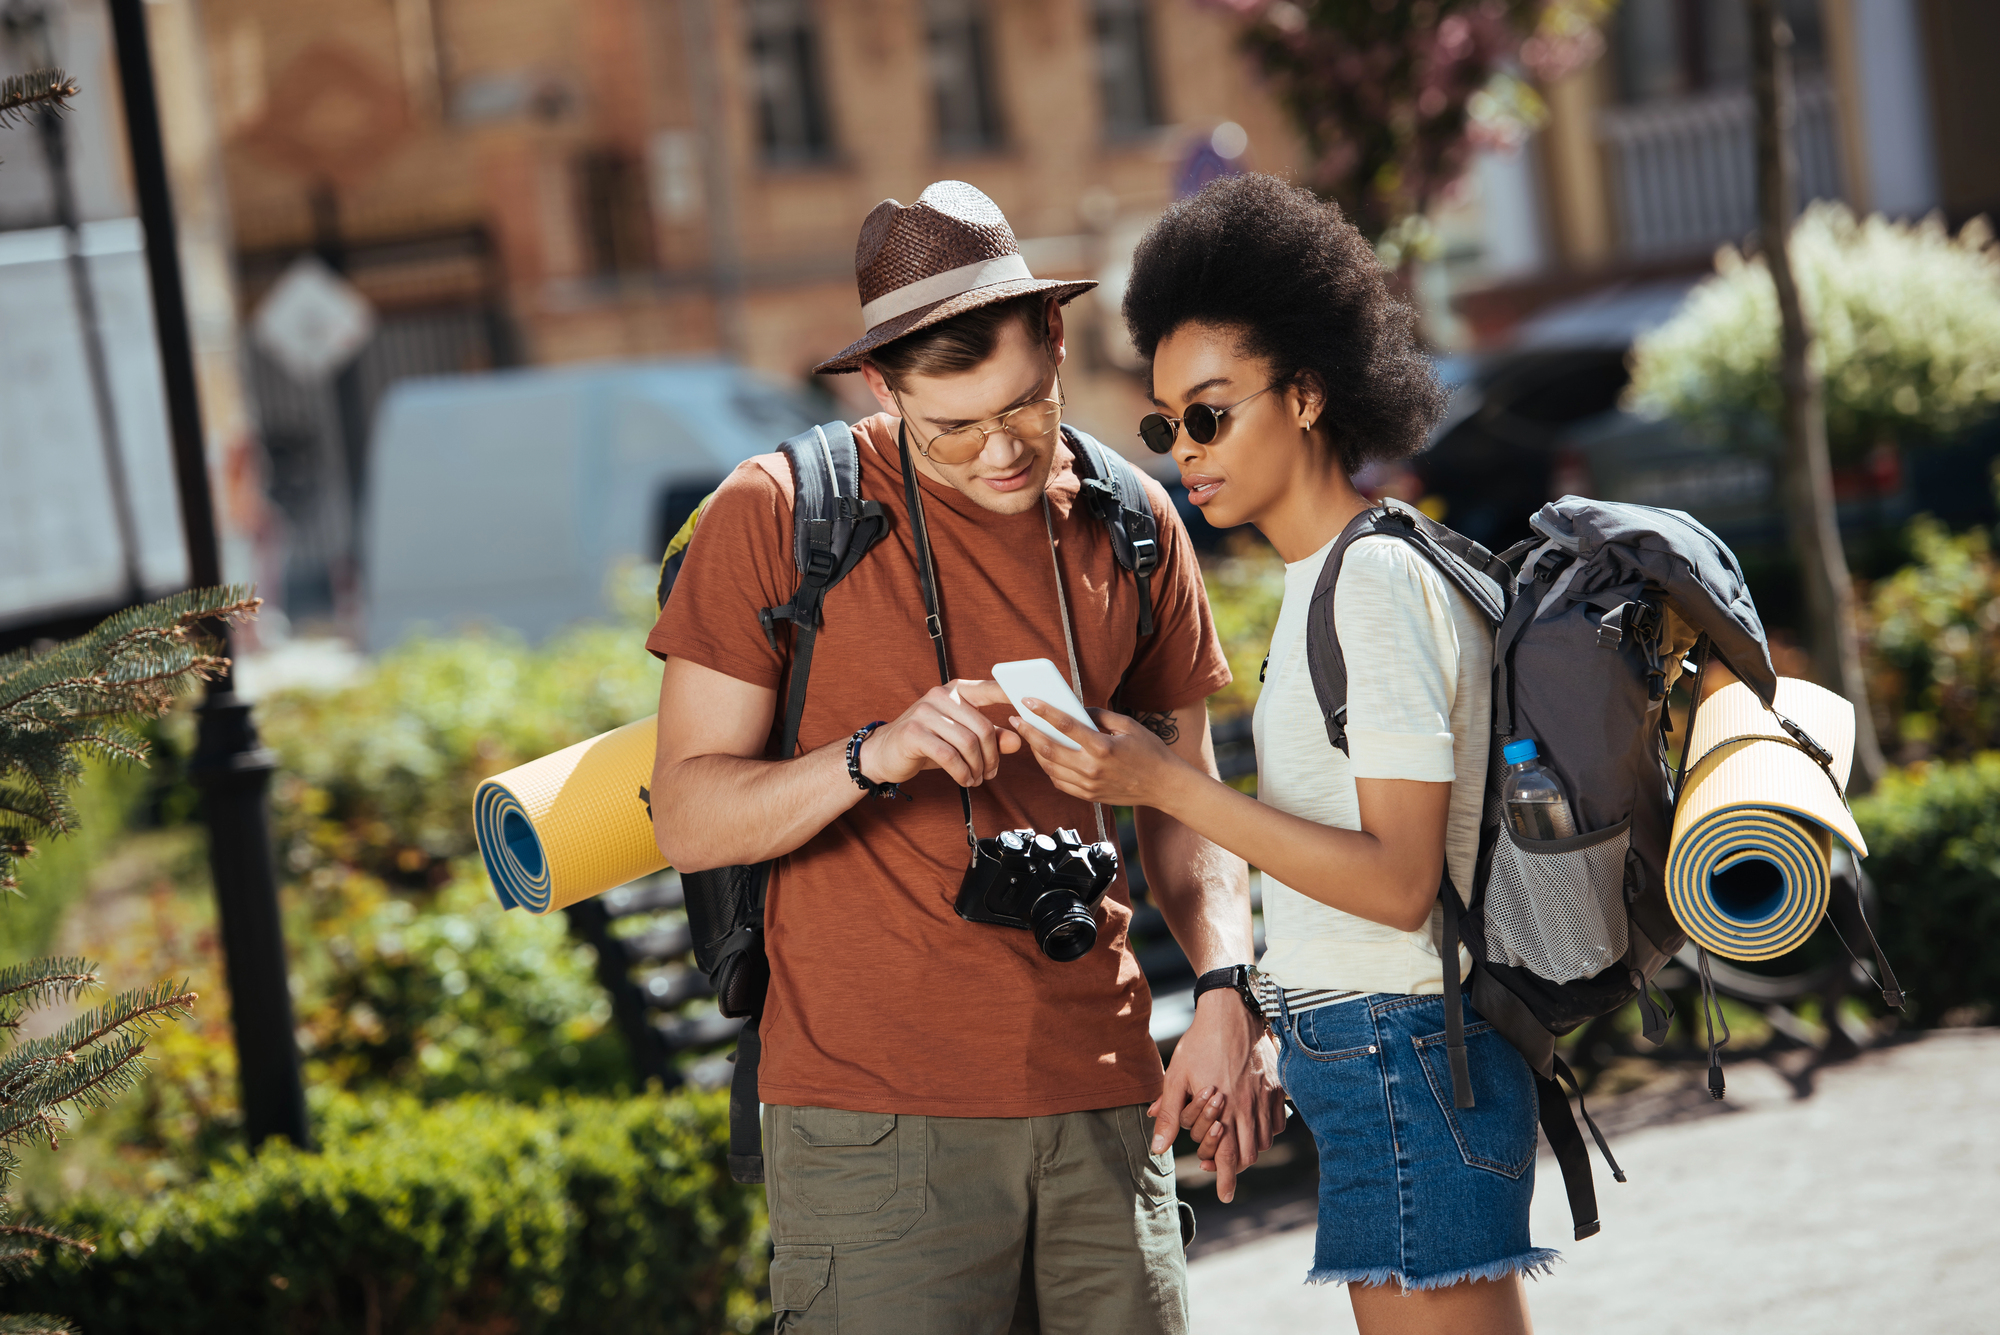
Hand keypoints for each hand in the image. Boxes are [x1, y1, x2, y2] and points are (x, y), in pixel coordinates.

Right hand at [856, 680, 1020, 787]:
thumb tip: (1018, 741)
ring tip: (976, 779)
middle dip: (992, 756)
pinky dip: (962, 772)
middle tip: (991, 774)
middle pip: (982, 727)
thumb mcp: (962, 738)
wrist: (885, 754)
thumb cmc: (928, 743)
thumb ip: (991, 737)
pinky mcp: (913, 732)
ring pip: (967, 743)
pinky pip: (949, 756)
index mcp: (956, 690)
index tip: (1031, 709)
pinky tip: (965, 780)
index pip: (991, 689)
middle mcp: (941, 695)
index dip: (1012, 697)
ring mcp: (924, 711)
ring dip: (977, 768)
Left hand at [1013, 701, 1185, 808]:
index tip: (1028, 701)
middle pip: (1050, 749)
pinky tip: (1045, 756)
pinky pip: (1059, 782)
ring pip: (1050, 767)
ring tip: (1029, 736)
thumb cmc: (1150, 753)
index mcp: (1103, 747)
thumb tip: (1076, 709)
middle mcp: (1092, 768)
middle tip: (1017, 720)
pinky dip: (1048, 768)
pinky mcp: (1088, 796)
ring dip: (1035, 750)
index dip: (1044, 712)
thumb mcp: (1129, 726)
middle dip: (1029, 732)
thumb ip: (1100, 716)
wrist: (1165, 787)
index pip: (1065, 726)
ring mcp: (1089, 785)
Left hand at [1147, 992, 1284, 1202]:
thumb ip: (1170, 1115)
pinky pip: (1277, 1122)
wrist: (1232, 1010)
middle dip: (1235, 1166)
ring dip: (1250, 1149)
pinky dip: (1266, 1131)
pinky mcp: (1278, 1086)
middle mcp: (1249, 1108)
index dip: (1226, 1180)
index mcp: (1224, 1109)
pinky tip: (1253, 1125)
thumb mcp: (1177, 1077)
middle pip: (1248, 1154)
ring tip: (1234, 1145)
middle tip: (1221, 1166)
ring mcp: (1267, 1097)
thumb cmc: (1200, 1042)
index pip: (1228, 1157)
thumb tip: (1158, 1149)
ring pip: (1264, 1140)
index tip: (1224, 1196)